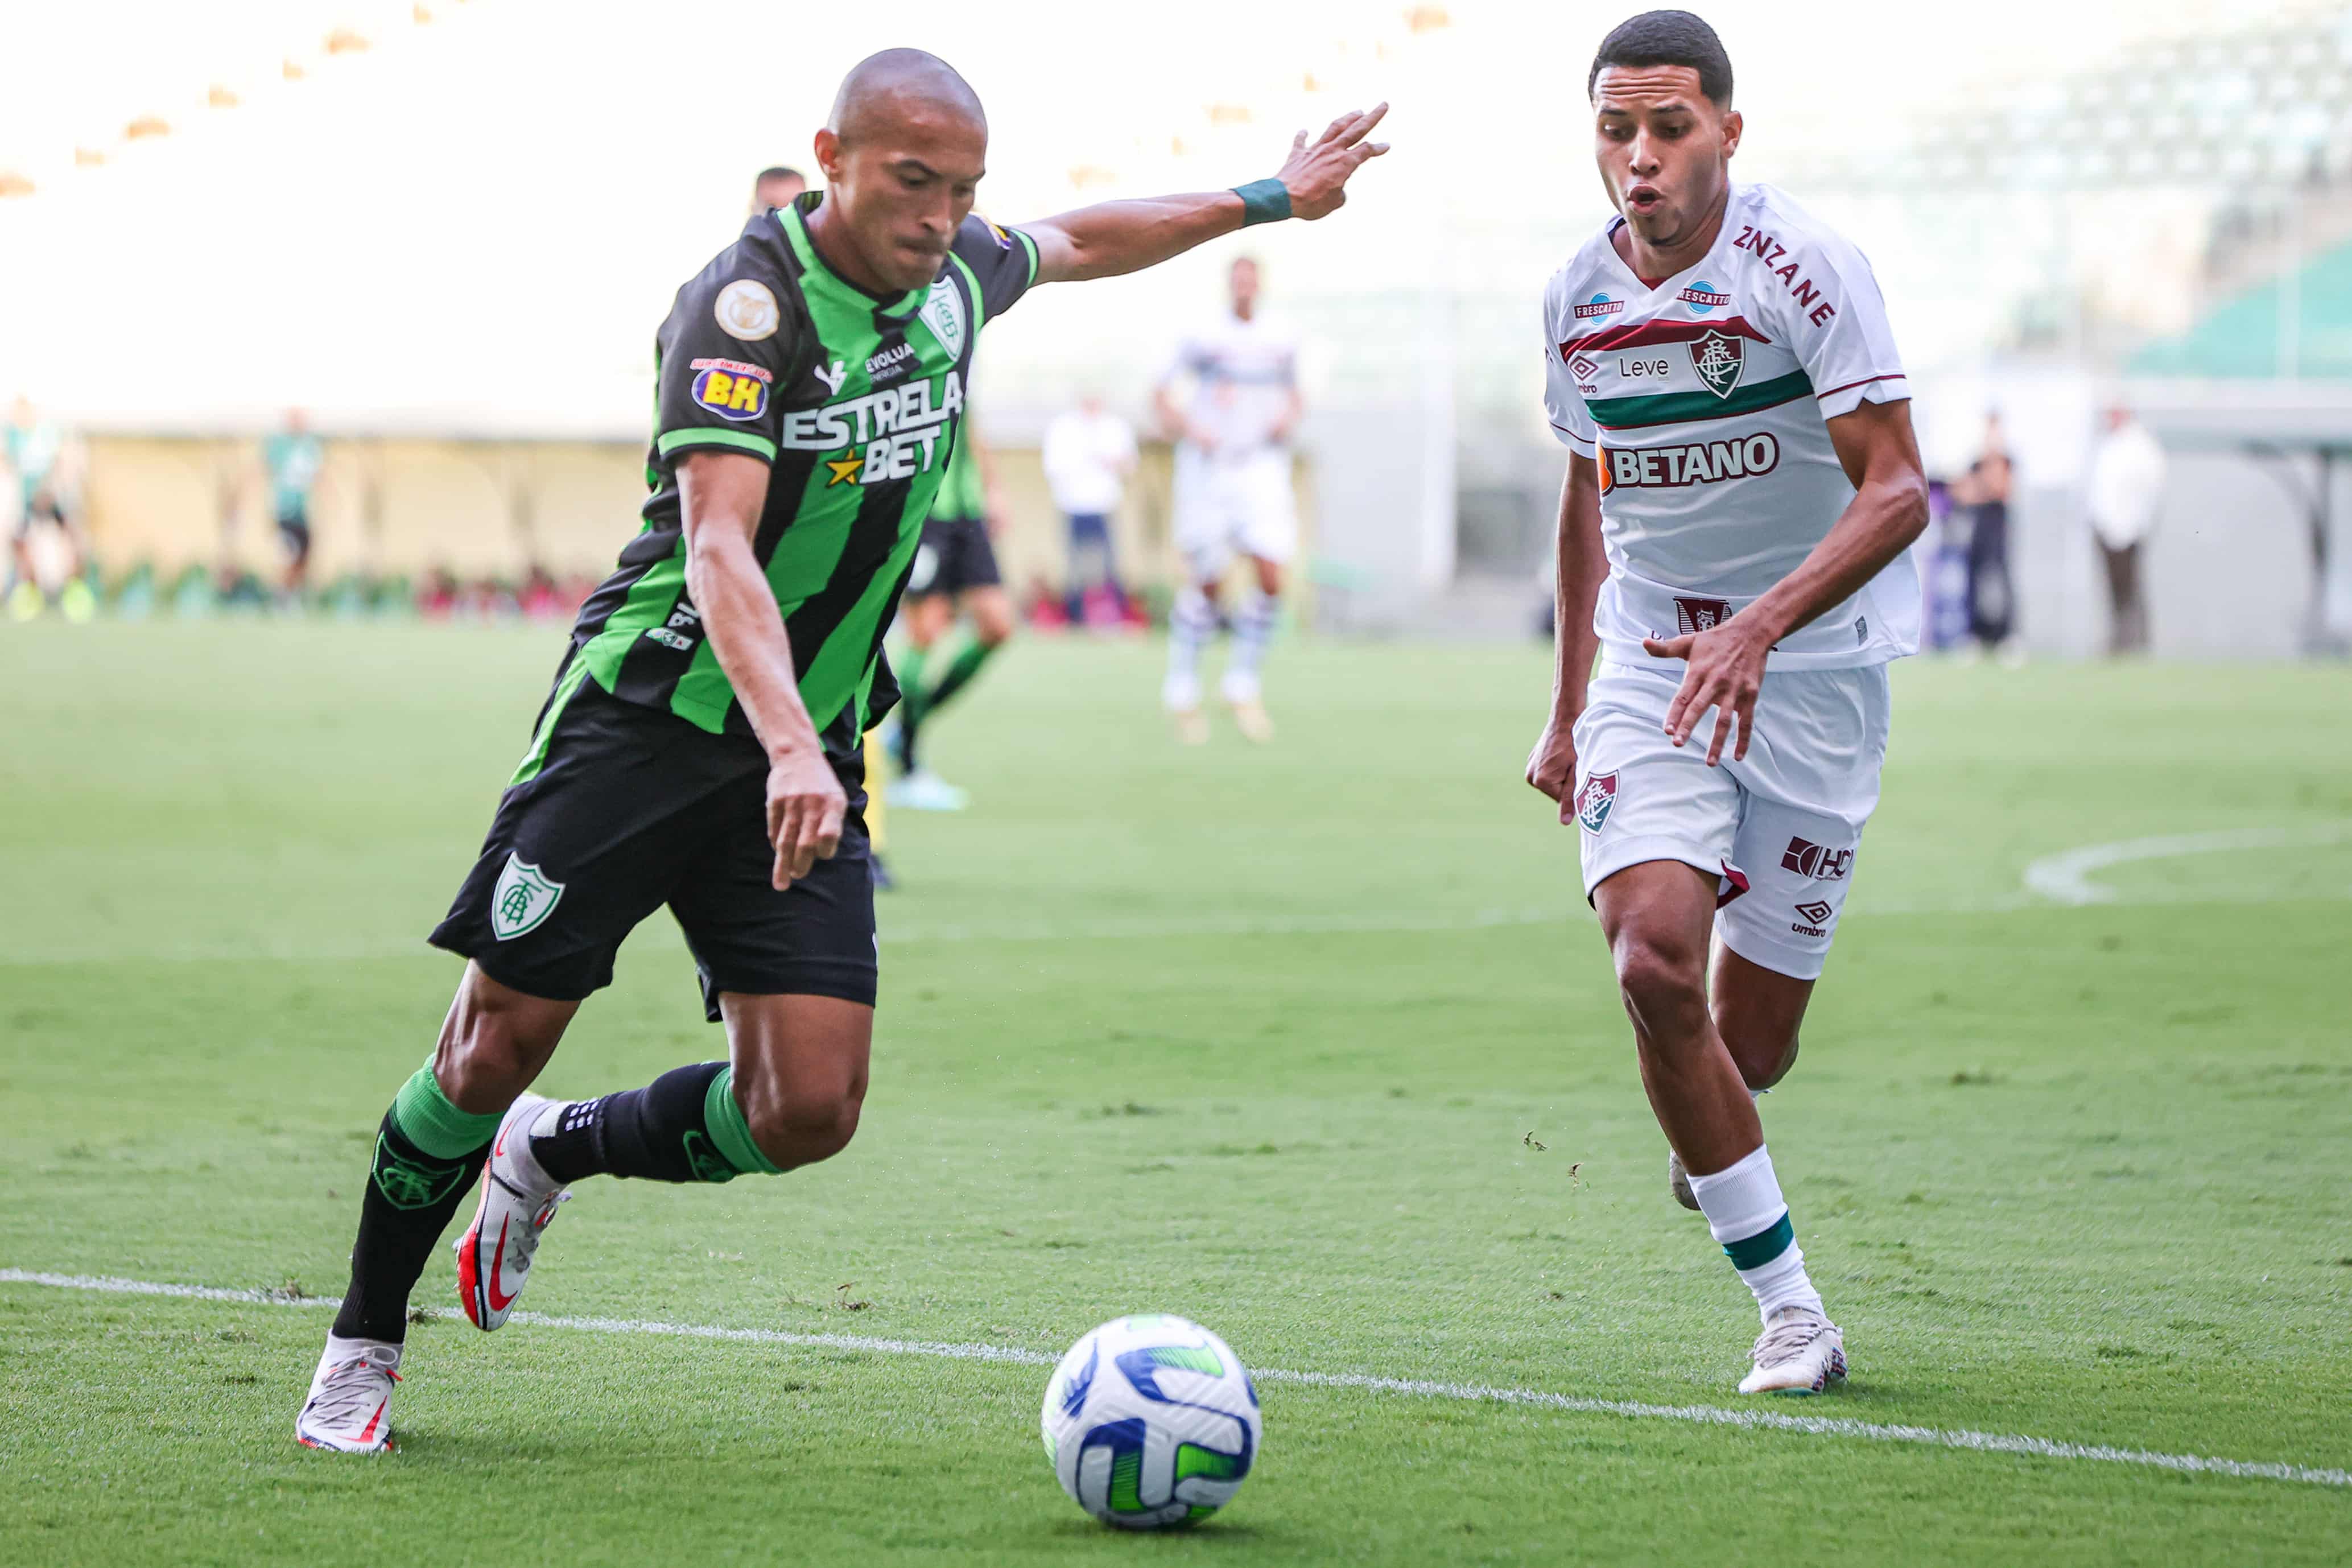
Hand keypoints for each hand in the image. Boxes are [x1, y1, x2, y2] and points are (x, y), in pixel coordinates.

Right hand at [764, 747, 845, 890]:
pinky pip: (774, 829)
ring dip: (783, 864)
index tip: (821, 855)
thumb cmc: (821, 785)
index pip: (829, 835)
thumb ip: (833, 824)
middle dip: (801, 864)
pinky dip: (776, 844)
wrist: (797, 755)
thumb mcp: (837, 798)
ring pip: (786, 841)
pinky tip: (778, 854)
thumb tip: (821, 855)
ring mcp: (792, 803)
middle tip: (798, 876)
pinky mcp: (775, 802)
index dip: (825, 849)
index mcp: (834, 804)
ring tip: (782, 883)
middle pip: (805, 843)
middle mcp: (813, 804)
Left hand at [1274, 103, 1390, 220]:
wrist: (1283, 198)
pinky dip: (1303, 136)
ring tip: (1357, 111)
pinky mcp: (1298, 154)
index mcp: (1345, 162)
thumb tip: (1336, 189)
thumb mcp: (1334, 203)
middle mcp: (1332, 150)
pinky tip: (1305, 130)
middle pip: (1356, 129)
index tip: (1387, 145)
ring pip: (1334, 128)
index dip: (1378, 148)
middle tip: (1383, 105)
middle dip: (1372, 116)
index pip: (1366, 151)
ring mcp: (1315, 149)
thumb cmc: (1311, 203)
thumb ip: (1339, 193)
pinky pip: (1301, 141)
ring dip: (1347, 118)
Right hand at [1525, 711, 1579, 823]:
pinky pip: (1547, 773)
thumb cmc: (1576, 744)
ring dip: (1562, 775)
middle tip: (1575, 765)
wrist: (1566, 719)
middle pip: (1555, 792)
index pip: (1562, 800)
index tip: (1579, 772)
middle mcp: (1531, 776)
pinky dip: (1556, 768)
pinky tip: (1562, 755)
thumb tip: (1565, 822)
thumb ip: (1571, 798)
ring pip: (1552, 783)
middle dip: (1567, 783)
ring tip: (1568, 759)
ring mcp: (1529, 768)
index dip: (1575, 789)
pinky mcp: (1531, 761)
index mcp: (1542, 781)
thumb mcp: (1577, 772)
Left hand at [1641, 620, 1771, 765]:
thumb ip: (1665, 648)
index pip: (1683, 697)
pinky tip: (1738, 756)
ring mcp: (1734, 691)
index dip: (1674, 714)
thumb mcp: (1689, 642)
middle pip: (1699, 708)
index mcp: (1698, 672)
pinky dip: (1744, 739)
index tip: (1666, 730)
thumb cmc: (1716, 639)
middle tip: (1677, 743)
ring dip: (1718, 742)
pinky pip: (1747, 721)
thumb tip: (1643, 643)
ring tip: (1710, 762)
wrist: (1751, 633)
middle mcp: (1715, 682)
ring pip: (1725, 720)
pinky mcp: (1750, 695)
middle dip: (1688, 726)